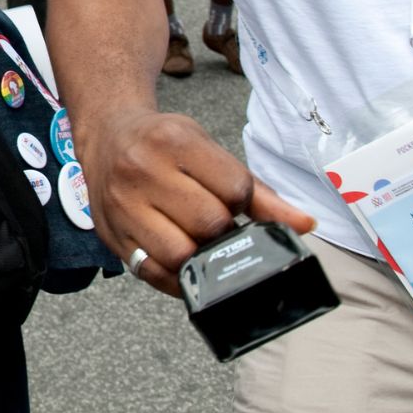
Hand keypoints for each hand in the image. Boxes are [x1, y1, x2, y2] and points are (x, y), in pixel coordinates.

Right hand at [78, 105, 315, 296]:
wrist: (107, 136)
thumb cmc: (163, 143)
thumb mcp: (206, 147)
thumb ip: (255, 190)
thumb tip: (304, 225)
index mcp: (173, 141)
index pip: (234, 189)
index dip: (243, 202)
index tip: (232, 200)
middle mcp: (142, 171)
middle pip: (209, 223)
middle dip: (223, 230)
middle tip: (216, 222)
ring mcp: (122, 206)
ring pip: (181, 254)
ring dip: (200, 255)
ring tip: (198, 239)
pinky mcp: (112, 235)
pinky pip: (153, 273)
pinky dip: (177, 277)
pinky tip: (184, 263)